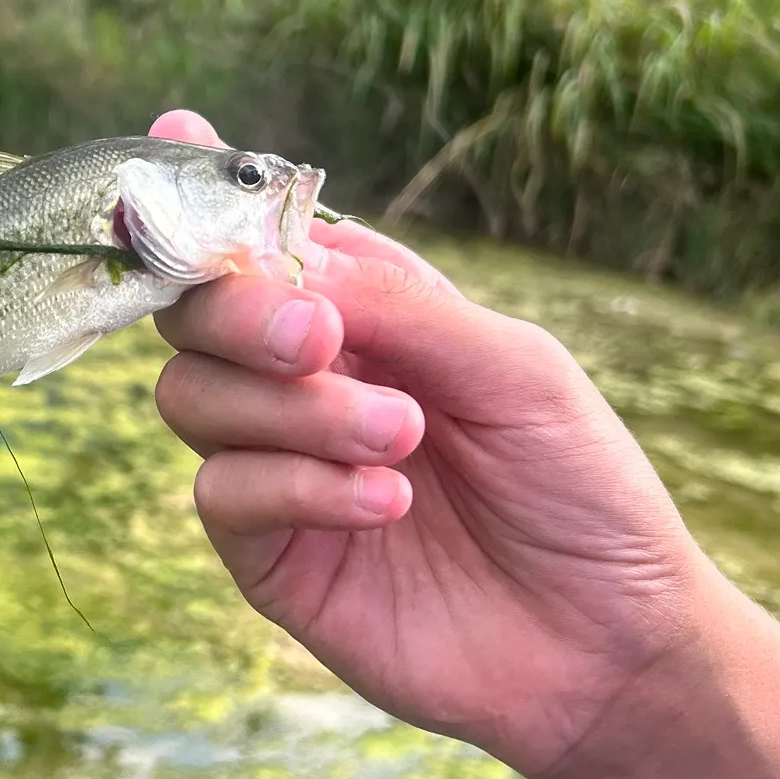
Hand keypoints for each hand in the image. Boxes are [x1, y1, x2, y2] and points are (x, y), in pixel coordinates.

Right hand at [147, 110, 708, 778]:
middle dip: (239, 312)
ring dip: (292, 410)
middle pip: (193, 316)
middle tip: (320, 337)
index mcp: (363, 319)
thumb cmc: (577, 488)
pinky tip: (387, 504)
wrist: (604, 640)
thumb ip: (401, 307)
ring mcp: (277, 469)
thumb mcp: (515, 368)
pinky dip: (298, 486)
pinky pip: (224, 494)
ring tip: (400, 440)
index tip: (175, 139)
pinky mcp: (269, 557)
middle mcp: (301, 385)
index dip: (205, 193)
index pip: (259, 245)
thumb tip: (292, 265)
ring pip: (193, 399)